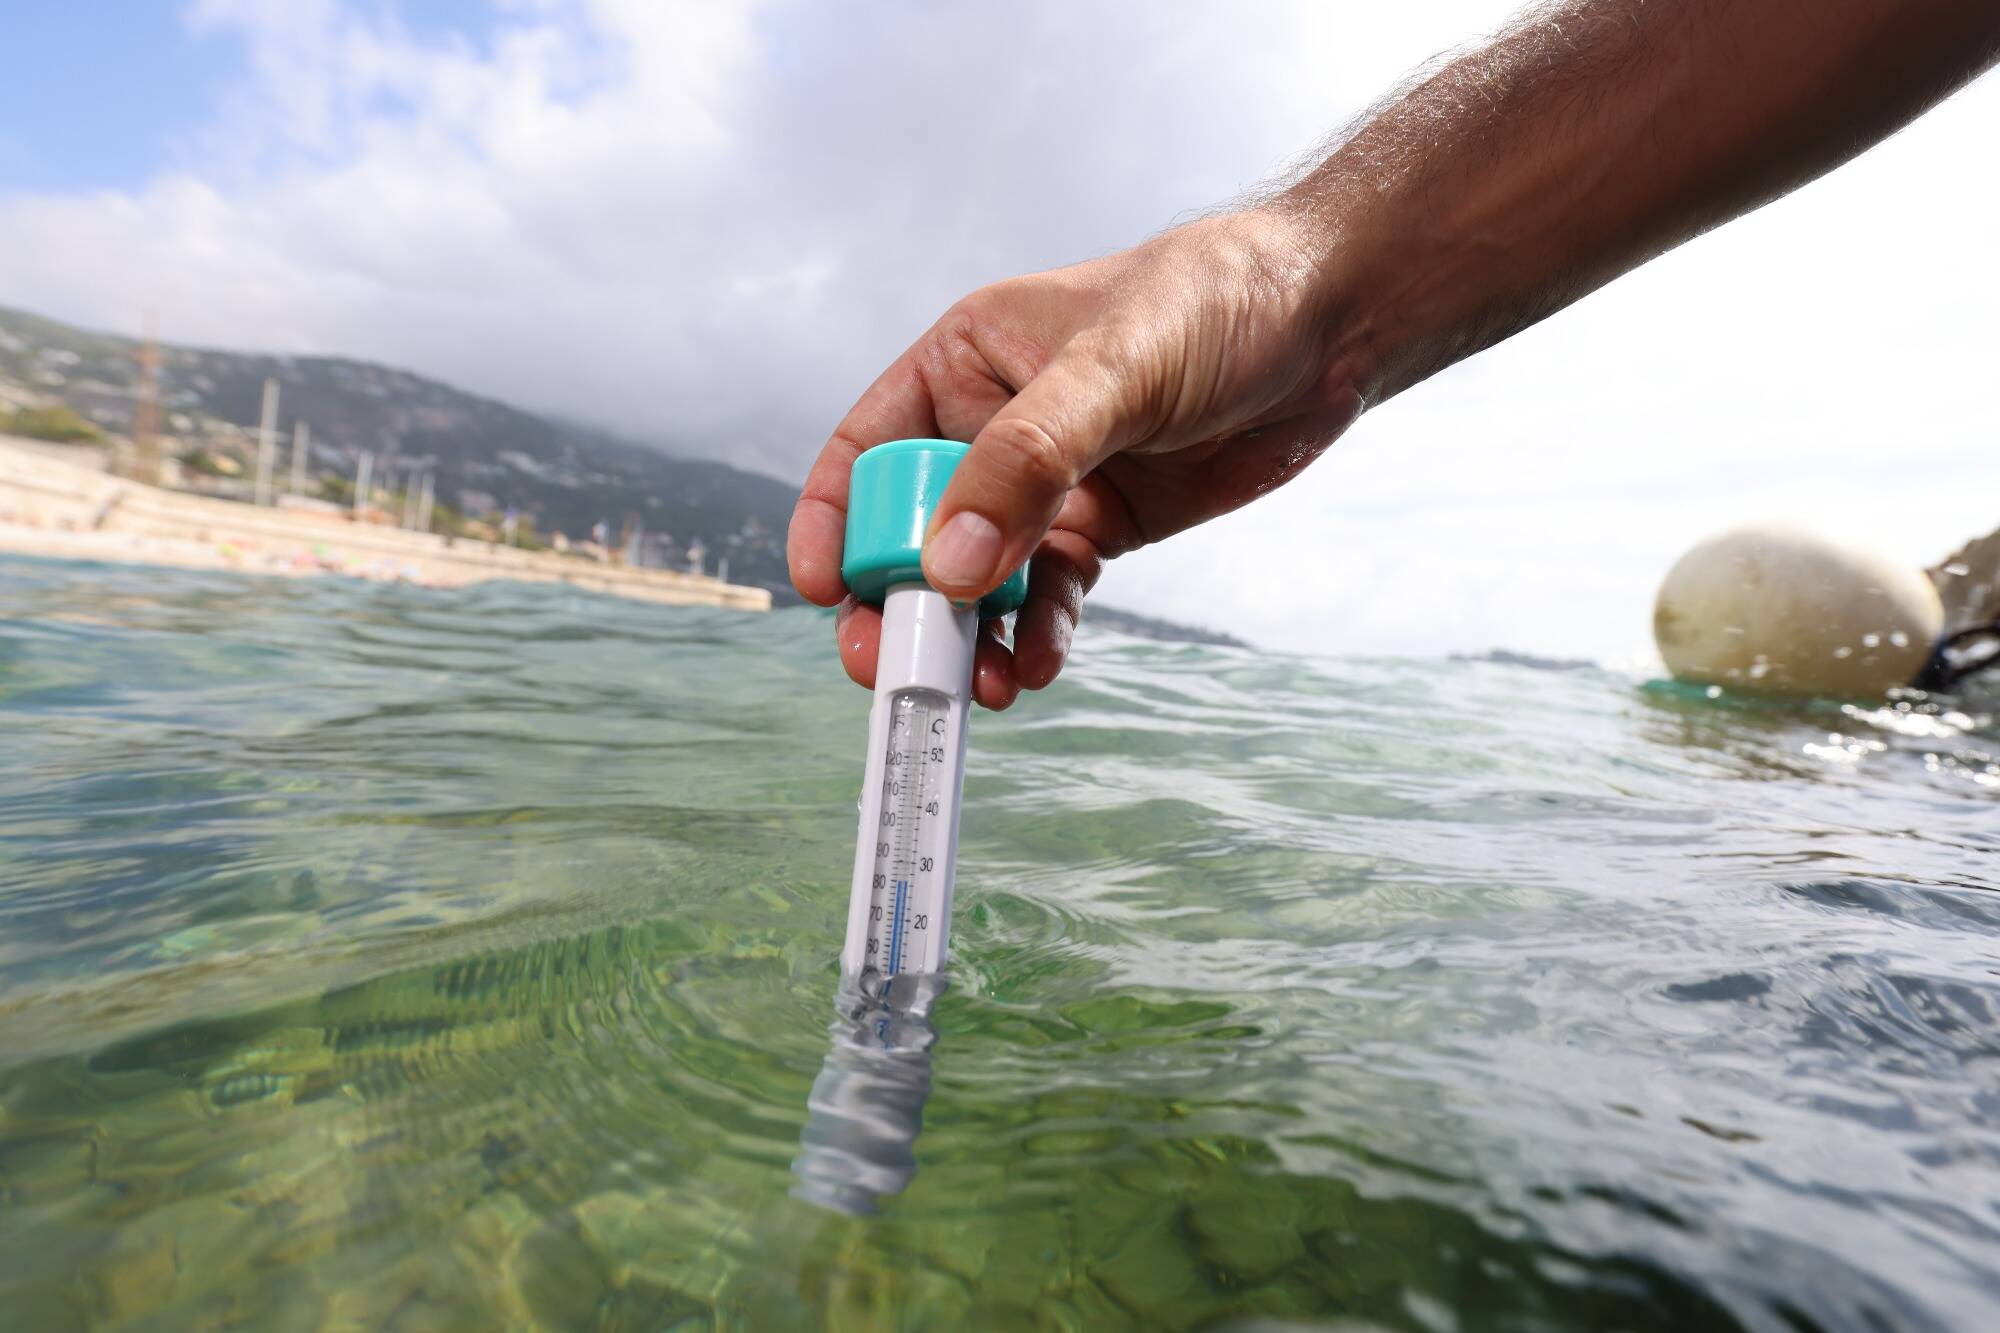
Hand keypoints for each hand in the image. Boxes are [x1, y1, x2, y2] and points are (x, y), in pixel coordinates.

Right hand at [786, 209, 1367, 708]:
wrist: (1330, 324)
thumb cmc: (1214, 302)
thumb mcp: (1113, 369)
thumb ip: (1028, 461)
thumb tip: (946, 565)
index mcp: (965, 364)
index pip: (871, 451)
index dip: (835, 520)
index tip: (826, 590)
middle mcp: (991, 428)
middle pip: (914, 531)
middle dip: (901, 603)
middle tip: (895, 668)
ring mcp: (1046, 485)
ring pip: (979, 579)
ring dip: (970, 637)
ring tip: (981, 686)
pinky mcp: (1101, 527)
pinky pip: (1048, 595)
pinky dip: (1036, 634)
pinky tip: (1037, 665)